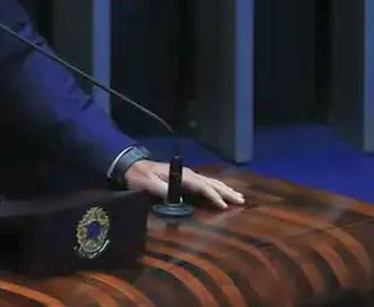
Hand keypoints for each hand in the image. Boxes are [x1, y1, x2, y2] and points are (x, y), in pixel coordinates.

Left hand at [124, 160, 244, 209]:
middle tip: (241, 201)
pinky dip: (216, 188)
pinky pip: (205, 183)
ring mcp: (187, 175)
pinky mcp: (185, 178)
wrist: (132, 166)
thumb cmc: (140, 176)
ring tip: (238, 196)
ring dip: (224, 189)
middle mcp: (188, 174)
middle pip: (211, 183)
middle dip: (226, 192)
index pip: (202, 187)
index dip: (213, 196)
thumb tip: (179, 199)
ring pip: (210, 182)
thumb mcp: (148, 184)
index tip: (224, 206)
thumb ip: (162, 191)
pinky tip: (222, 191)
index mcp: (181, 176)